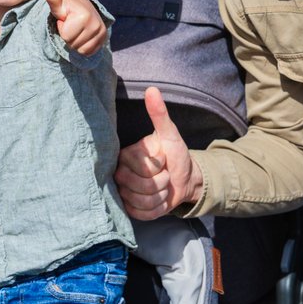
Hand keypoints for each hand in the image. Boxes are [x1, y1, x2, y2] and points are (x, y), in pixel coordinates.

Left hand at [43, 0, 106, 55]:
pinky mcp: (104, 39)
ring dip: (75, 43)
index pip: (66, 36)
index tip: (66, 19)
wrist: (84, 8)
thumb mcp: (58, 4)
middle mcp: (96, 24)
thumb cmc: (67, 8)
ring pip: (81, 50)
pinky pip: (88, 52)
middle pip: (73, 44)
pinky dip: (83, 47)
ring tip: (77, 30)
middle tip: (72, 26)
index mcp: (84, 16)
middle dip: (68, 37)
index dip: (62, 29)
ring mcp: (102, 32)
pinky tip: (83, 36)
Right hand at [114, 86, 202, 219]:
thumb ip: (159, 114)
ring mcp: (123, 193)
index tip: (161, 160)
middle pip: (141, 186)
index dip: (158, 166)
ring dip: (161, 196)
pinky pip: (143, 214)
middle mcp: (120, 174)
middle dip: (161, 183)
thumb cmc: (174, 155)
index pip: (142, 168)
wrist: (183, 179)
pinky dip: (158, 208)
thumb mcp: (170, 134)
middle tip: (164, 175)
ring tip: (163, 186)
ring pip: (143, 201)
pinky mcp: (130, 209)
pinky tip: (159, 199)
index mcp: (125, 155)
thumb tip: (152, 90)